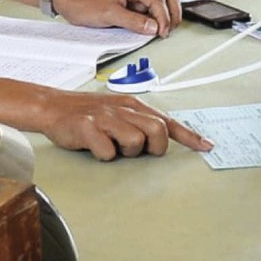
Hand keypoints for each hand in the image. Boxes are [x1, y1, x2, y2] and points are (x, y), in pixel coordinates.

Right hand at [36, 89, 211, 159]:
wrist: (54, 107)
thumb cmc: (89, 113)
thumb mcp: (120, 111)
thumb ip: (141, 122)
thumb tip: (164, 137)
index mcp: (134, 105)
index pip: (167, 120)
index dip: (189, 135)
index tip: (206, 146)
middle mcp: (123, 109)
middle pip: (157, 131)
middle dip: (153, 147)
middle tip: (138, 150)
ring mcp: (105, 118)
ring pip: (135, 142)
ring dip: (125, 151)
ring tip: (111, 144)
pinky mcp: (87, 128)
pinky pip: (107, 151)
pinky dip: (104, 154)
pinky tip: (95, 147)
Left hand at [54, 0, 181, 37]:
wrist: (72, 3)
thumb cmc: (86, 4)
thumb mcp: (109, 15)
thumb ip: (133, 21)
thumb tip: (153, 27)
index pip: (158, 0)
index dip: (163, 18)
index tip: (162, 32)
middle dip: (172, 14)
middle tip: (169, 30)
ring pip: (162, 2)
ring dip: (167, 16)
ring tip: (165, 30)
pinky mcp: (133, 5)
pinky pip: (151, 10)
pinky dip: (157, 19)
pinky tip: (155, 28)